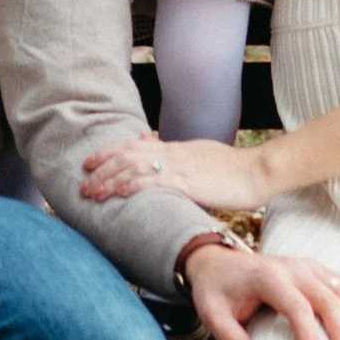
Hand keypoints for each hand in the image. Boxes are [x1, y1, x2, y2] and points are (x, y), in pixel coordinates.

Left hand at [80, 132, 268, 213]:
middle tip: (82, 179)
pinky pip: (155, 181)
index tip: (90, 161)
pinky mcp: (189, 182)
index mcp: (176, 148)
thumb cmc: (235, 171)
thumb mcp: (203, 160)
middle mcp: (173, 153)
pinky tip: (119, 194)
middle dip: (102, 168)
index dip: (109, 153)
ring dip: (109, 180)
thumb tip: (165, 168)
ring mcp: (180, 166)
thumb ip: (181, 161)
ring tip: (91, 192)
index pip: (134, 145)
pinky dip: (133, 186)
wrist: (258, 171)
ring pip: (135, 167)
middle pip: (128, 155)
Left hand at [182, 237, 339, 339]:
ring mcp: (306, 266)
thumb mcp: (211, 312)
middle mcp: (292, 268)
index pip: (296, 306)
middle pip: (327, 297)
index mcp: (268, 278)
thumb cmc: (216, 290)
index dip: (308, 333)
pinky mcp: (314, 268)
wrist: (218, 261)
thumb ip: (228, 337)